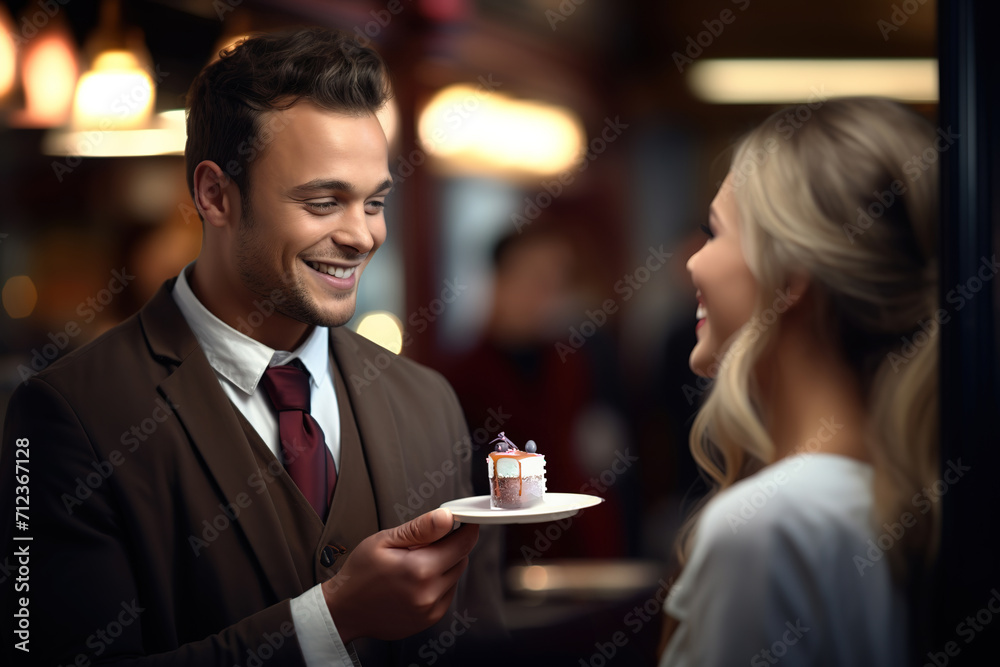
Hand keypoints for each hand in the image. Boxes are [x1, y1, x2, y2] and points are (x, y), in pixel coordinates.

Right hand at [322, 508, 479, 642]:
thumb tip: (446, 517)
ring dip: (444, 565)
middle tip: (424, 543)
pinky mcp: (429, 620)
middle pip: (461, 560)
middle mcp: (430, 593)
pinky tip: (416, 580)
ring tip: (415, 563)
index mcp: (420, 569)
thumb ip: (420, 529)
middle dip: (450, 546)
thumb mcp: (384, 541)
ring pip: (455, 577)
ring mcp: (431, 610)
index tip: (463, 521)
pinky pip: (446, 594)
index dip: (466, 528)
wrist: (344, 610)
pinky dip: (438, 583)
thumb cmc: (360, 573)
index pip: (462, 544)